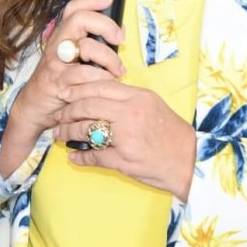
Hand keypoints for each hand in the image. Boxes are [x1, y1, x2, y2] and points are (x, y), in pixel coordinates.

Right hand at [0, 0, 125, 178]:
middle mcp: (58, 45)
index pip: (74, 8)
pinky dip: (102, 79)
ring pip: (86, 47)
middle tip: (120, 39)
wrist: (34, 108)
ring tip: (119, 71)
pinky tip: (108, 84)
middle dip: (105, 25)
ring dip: (109, 59)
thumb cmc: (60, 81)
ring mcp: (56, 63)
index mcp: (63, 36)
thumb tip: (120, 30)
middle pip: (80, 19)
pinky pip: (84, 75)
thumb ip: (93, 45)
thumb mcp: (74, 59)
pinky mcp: (58, 83)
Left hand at [54, 80, 196, 200]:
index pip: (99, 86)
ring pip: (86, 129)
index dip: (77, 89)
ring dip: (68, 132)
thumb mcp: (152, 104)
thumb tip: (100, 94)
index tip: (64, 93)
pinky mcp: (123, 159)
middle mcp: (130, 113)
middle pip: (87, 105)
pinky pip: (94, 156)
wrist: (189, 160)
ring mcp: (125, 137)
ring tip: (59, 134)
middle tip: (58, 114)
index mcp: (138, 97)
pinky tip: (73, 156)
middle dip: (67, 110)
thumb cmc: (170, 132)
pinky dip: (80, 157)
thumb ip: (128, 98)